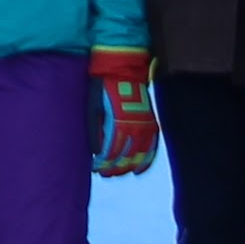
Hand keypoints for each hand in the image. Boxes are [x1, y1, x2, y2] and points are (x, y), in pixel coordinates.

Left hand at [89, 50, 159, 179]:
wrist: (123, 70)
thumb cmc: (103, 88)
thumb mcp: (93, 107)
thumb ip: (94, 130)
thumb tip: (95, 152)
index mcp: (117, 123)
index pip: (110, 152)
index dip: (102, 163)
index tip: (95, 168)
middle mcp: (134, 127)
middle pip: (124, 157)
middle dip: (113, 168)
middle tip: (104, 173)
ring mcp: (145, 126)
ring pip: (138, 156)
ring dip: (127, 167)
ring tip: (117, 173)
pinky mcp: (152, 124)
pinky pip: (152, 148)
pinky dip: (145, 161)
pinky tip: (138, 170)